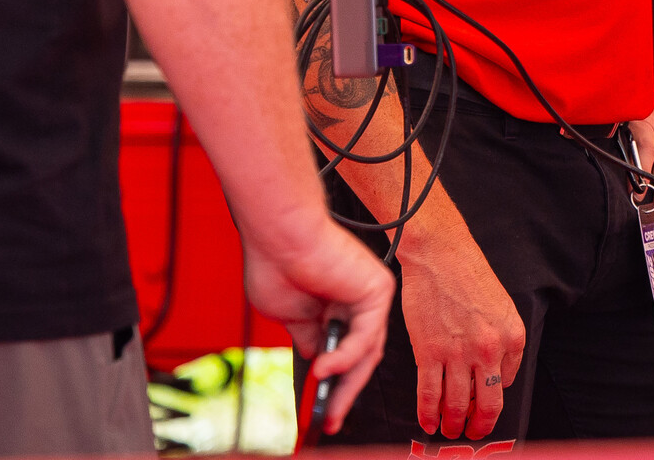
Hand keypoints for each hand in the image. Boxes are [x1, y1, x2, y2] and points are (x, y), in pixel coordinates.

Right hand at [239, 219, 392, 434]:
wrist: (278, 236)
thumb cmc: (276, 265)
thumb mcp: (289, 317)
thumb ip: (307, 339)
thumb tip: (317, 363)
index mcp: (336, 306)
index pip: (346, 353)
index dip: (335, 384)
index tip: (323, 412)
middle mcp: (357, 300)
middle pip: (362, 357)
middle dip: (344, 391)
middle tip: (329, 418)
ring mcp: (369, 295)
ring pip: (367, 350)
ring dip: (344, 378)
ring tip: (323, 393)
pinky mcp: (377, 290)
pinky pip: (367, 335)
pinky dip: (345, 355)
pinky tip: (325, 367)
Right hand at [398, 225, 526, 439]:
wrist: (440, 255)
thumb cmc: (468, 277)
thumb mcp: (501, 307)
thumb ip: (502, 342)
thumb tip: (495, 378)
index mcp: (512, 336)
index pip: (507, 383)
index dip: (493, 399)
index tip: (484, 408)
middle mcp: (489, 349)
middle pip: (488, 404)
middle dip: (480, 426)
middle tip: (473, 434)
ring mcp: (458, 353)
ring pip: (457, 405)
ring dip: (453, 424)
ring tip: (449, 430)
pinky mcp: (429, 353)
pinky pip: (430, 395)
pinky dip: (428, 414)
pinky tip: (428, 422)